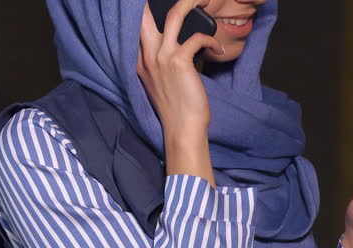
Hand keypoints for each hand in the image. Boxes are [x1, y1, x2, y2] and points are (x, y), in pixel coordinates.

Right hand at [138, 0, 224, 183]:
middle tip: (186, 1)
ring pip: (175, 15)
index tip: (154, 6)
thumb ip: (159, 62)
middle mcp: (147, 56)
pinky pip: (198, 37)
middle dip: (155, 3)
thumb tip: (177, 44)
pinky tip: (217, 50)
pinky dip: (211, 41)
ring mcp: (162, 57)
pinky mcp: (180, 62)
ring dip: (190, 4)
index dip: (143, 12)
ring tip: (202, 2)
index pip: (135, 25)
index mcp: (139, 61)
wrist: (182, 130)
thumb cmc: (176, 108)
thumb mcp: (159, 82)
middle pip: (145, 14)